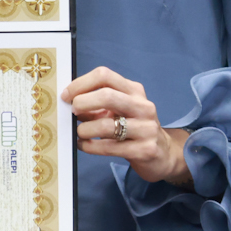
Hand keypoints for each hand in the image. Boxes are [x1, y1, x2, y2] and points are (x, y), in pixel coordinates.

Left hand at [61, 66, 191, 186]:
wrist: (163, 154)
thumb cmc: (134, 128)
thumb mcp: (120, 110)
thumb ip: (98, 105)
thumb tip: (70, 102)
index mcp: (134, 91)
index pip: (105, 75)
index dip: (81, 83)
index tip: (67, 95)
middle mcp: (143, 106)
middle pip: (107, 95)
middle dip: (83, 102)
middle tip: (73, 112)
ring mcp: (146, 128)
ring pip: (106, 125)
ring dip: (85, 129)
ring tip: (79, 132)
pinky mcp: (145, 150)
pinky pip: (110, 148)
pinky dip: (91, 146)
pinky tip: (84, 145)